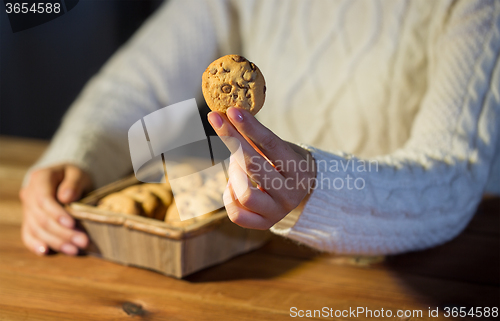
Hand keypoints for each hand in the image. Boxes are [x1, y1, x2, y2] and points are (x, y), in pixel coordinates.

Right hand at [19, 164, 91, 255]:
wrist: (66, 179)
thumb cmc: (75, 176)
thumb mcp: (78, 174)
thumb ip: (73, 183)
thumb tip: (66, 197)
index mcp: (40, 179)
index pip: (44, 200)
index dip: (57, 214)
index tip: (73, 224)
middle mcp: (29, 194)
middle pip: (42, 218)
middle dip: (63, 233)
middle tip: (83, 242)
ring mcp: (27, 209)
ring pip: (36, 230)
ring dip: (56, 242)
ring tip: (75, 250)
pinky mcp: (29, 222)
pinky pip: (28, 235)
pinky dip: (36, 245)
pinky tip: (47, 252)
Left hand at [208, 107, 315, 229]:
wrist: (301, 193)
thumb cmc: (285, 164)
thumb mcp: (279, 149)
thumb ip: (257, 137)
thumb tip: (229, 115)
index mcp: (299, 170)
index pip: (271, 145)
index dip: (250, 127)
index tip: (232, 111)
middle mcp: (291, 194)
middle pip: (253, 166)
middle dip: (232, 140)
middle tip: (217, 119)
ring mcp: (277, 212)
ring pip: (244, 194)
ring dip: (234, 174)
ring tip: (236, 165)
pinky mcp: (264, 224)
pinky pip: (236, 213)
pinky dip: (230, 196)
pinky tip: (235, 185)